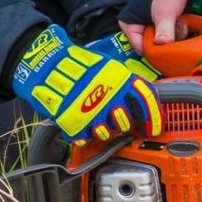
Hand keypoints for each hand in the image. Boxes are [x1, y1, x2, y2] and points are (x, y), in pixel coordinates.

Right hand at [10, 25, 163, 142]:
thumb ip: (124, 82)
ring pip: (107, 133)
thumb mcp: (106, 66)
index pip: (146, 100)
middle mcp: (109, 96)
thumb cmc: (76, 64)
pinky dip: (85, 134)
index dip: (154, 117)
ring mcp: (92, 111)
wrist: (46, 64)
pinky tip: (81, 124)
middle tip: (115, 120)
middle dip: (123, 124)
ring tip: (95, 120)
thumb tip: (141, 97)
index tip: (155, 128)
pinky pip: (86, 138)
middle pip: (126, 122)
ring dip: (104, 130)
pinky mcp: (76, 123)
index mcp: (120, 79)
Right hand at [118, 0, 201, 53]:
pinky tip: (183, 22)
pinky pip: (171, 36)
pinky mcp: (165, 24)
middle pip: (152, 47)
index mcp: (130, 25)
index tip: (167, 52)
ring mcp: (153, 26)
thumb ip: (163, 29)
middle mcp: (140, 27)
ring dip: (175, 36)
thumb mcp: (164, 11)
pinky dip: (178, 32)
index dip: (153, 51)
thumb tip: (162, 45)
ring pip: (164, 43)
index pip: (139, 47)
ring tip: (180, 23)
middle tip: (176, 31)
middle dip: (166, 42)